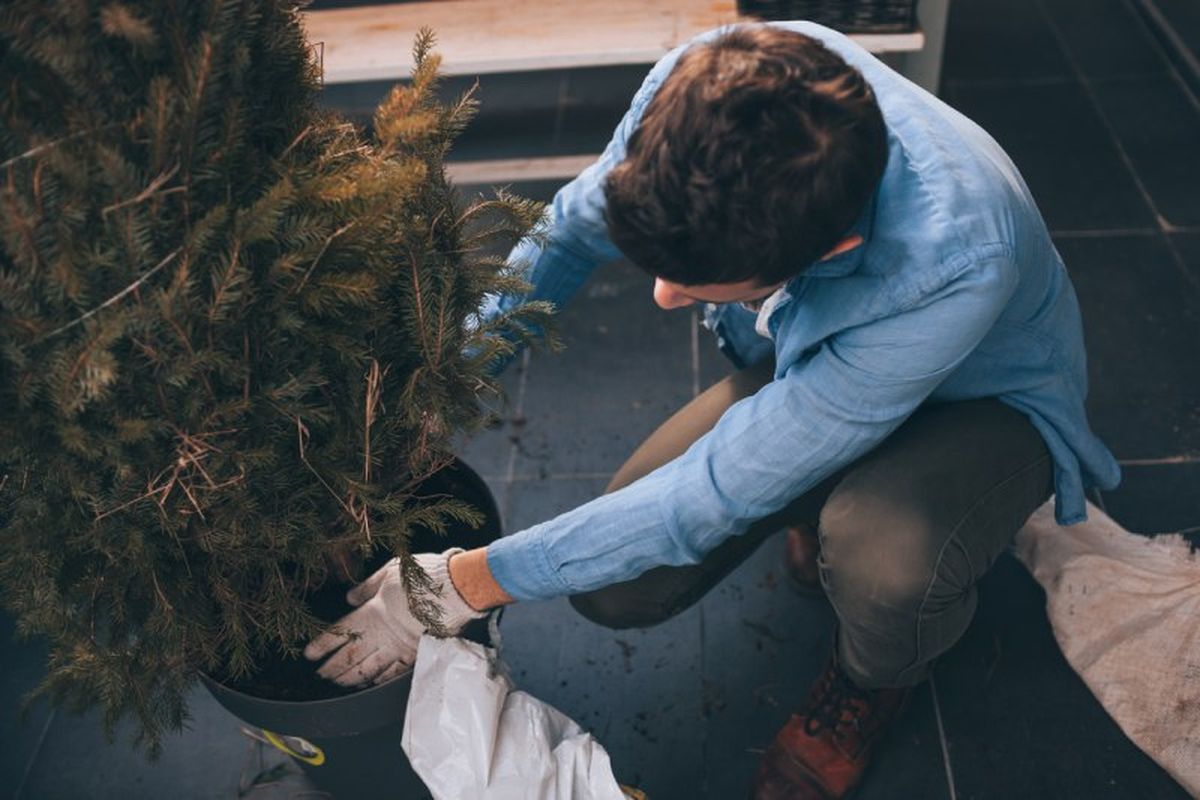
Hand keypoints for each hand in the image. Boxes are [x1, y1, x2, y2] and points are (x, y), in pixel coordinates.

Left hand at [303, 548, 485, 686]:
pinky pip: (392, 673)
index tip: (309, 655)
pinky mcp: (416, 654)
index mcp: (372, 614)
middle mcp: (382, 636)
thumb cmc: (423, 577)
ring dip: (350, 678)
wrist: (455, 590)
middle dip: (332, 668)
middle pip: (351, 657)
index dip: (323, 646)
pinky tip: (371, 683)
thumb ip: (367, 586)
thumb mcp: (389, 572)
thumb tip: (350, 596)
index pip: (341, 634)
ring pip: (368, 670)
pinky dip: (378, 680)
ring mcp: (399, 648)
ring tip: (339, 683)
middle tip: (320, 675)